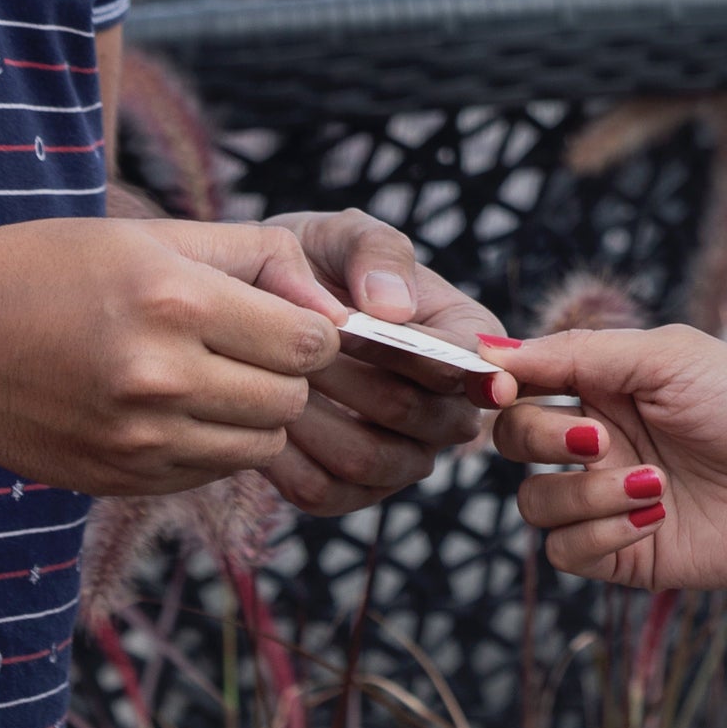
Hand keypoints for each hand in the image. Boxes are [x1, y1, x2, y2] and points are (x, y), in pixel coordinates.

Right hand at [0, 216, 344, 496]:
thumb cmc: (47, 270)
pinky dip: (209, 445)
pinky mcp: (120, 479)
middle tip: (245, 348)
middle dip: (286, 374)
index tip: (285, 319)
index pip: (310, 342)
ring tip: (208, 378)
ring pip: (260, 445)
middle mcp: (162, 377)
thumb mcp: (149, 235)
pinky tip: (170, 408)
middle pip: (292, 399)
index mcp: (175, 301)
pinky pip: (209, 472)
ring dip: (253, 415)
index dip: (311, 331)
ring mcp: (139, 439)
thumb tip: (332, 303)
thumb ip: (254, 259)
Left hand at [233, 207, 512, 516]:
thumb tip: (394, 309)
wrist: (258, 309)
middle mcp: (451, 410)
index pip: (467, 362)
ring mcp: (405, 457)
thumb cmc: (316, 264)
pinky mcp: (352, 492)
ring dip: (314, 415)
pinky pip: (325, 491)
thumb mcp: (345, 236)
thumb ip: (376, 253)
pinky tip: (257, 412)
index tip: (351, 325)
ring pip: (370, 460)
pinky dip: (284, 455)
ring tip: (273, 373)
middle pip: (419, 415)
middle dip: (349, 376)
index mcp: (469, 342)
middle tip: (293, 344)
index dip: (413, 349)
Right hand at [490, 325, 726, 604]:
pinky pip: (566, 553)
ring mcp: (609, 500)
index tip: (504, 385)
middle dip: (543, 438)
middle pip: (513, 441)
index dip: (501, 384)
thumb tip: (491, 350)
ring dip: (585, 494)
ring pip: (534, 503)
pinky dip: (603, 532)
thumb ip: (578, 353)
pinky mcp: (624, 556)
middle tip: (600, 439)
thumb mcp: (668, 359)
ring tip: (655, 485)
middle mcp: (600, 440)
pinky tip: (658, 516)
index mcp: (606, 383)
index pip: (521, 381)